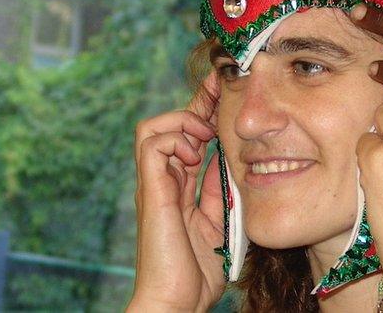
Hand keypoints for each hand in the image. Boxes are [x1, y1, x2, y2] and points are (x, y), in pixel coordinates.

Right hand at [128, 73, 225, 312]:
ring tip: (205, 136)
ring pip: (152, 127)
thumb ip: (222, 189)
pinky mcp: (151, 192)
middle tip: (222, 92)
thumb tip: (231, 158)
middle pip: (170, 123)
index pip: (189, 136)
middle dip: (197, 103)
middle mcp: (163, 181)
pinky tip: (194, 154)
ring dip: (182, 122)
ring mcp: (154, 186)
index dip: (206, 111)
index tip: (227, 91)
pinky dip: (174, 139)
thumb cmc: (200, 270)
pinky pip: (151, 145)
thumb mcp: (222, 218)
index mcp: (180, 186)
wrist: (178, 301)